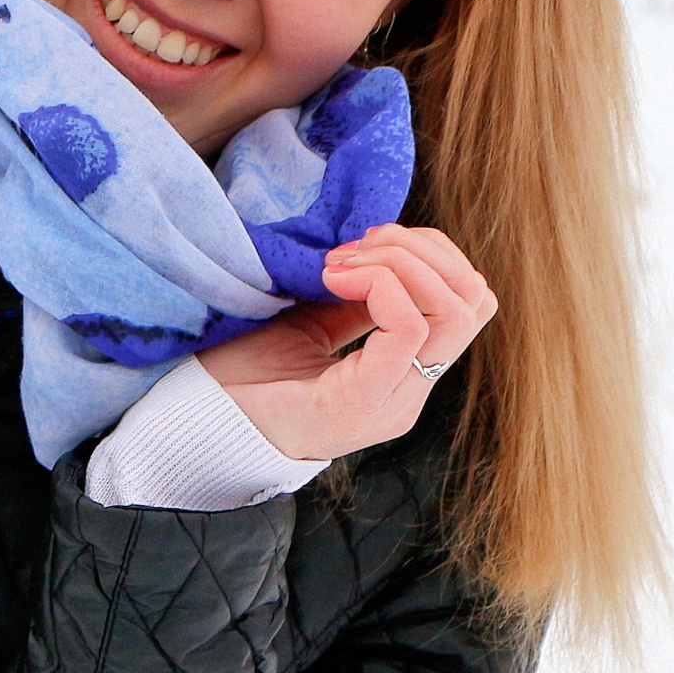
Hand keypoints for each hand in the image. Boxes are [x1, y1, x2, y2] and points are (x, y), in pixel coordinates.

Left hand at [197, 224, 497, 460]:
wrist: (200, 426)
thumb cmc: (247, 374)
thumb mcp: (314, 322)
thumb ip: (358, 299)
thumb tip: (385, 251)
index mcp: (403, 373)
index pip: (469, 301)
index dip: (428, 254)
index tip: (359, 246)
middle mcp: (410, 392)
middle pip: (473, 301)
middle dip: (420, 250)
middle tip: (355, 248)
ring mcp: (392, 403)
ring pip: (453, 311)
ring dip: (400, 262)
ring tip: (341, 263)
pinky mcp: (360, 404)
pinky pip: (407, 331)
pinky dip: (379, 285)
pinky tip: (332, 278)